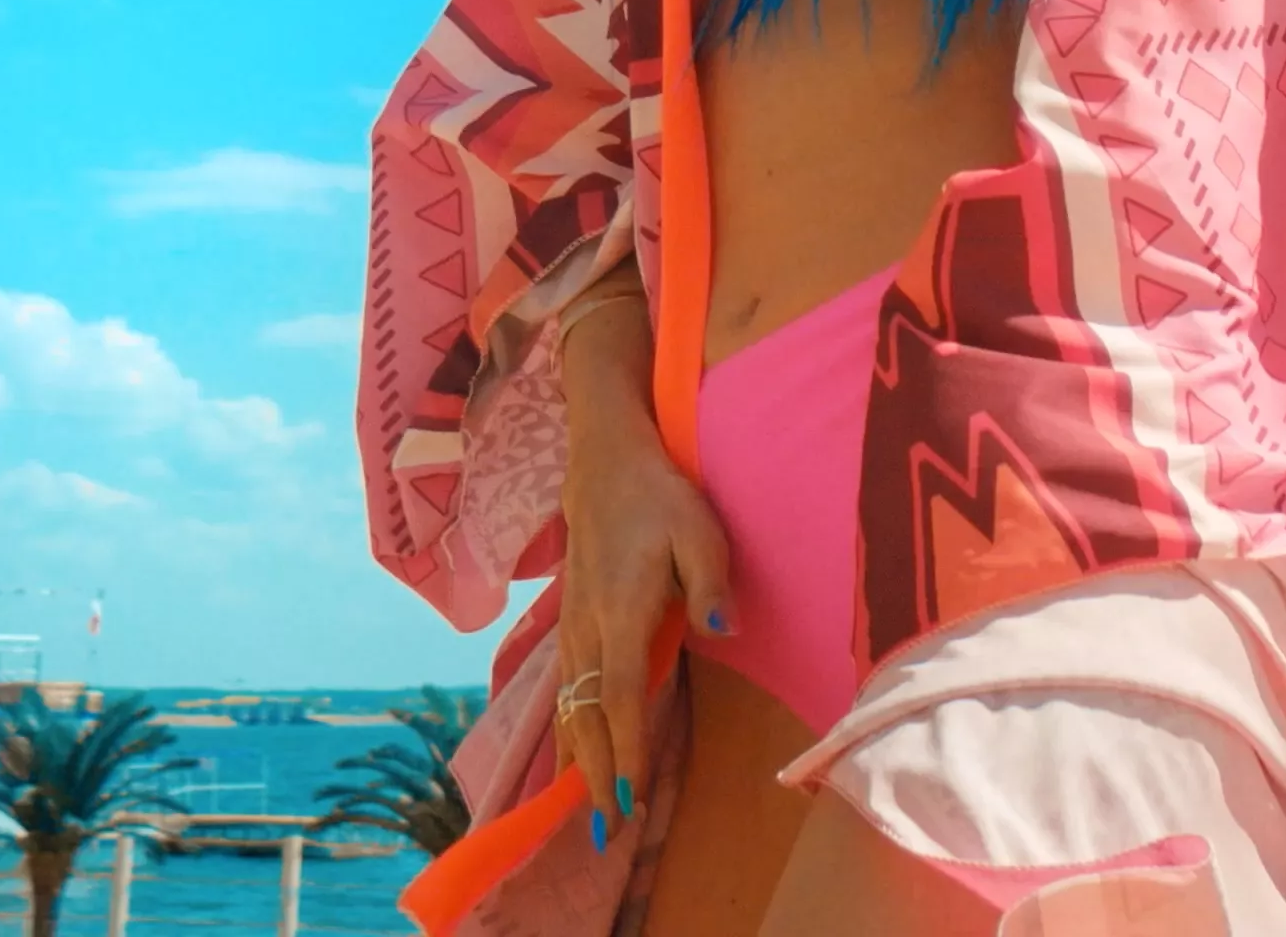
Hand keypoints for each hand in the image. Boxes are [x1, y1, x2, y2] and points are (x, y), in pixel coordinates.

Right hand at [552, 317, 732, 845]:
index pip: (622, 696)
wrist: (605, 455)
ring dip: (577, 757)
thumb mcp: (699, 526)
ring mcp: (573, 623)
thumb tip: (721, 627)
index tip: (627, 798)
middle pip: (586, 714)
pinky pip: (564, 686)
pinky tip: (573, 749)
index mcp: (621, 610)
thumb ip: (709, 581)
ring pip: (569, 704)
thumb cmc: (660, 491)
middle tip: (605, 830)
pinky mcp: (571, 617)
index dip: (625, 750)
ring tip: (584, 808)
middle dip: (595, 773)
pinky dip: (568, 725)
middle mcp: (588, 626)